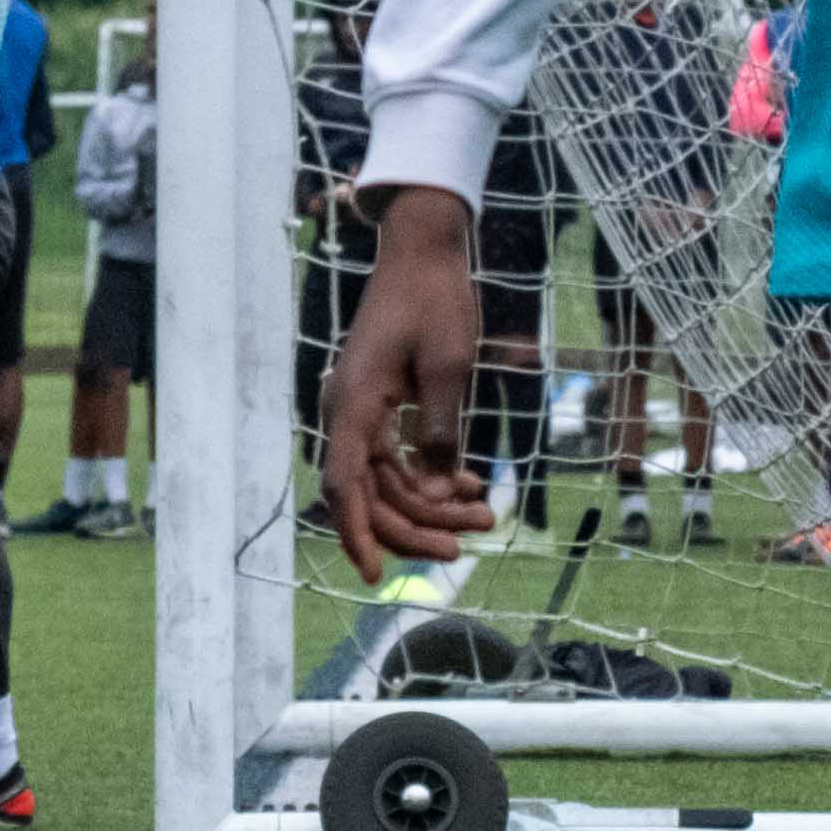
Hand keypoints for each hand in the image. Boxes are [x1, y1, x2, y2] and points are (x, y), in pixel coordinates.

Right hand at [320, 197, 495, 579]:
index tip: (373, 576)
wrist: (424, 255)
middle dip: (416, 528)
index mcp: (354, 404)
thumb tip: (436, 492)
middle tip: (466, 548)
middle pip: (370, 494)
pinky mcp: (378, 410)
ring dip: (432, 507)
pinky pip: (396, 461)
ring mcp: (360, 413)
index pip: (345, 484)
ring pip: (388, 482)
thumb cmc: (435, 300)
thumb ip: (440, 429)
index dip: (357, 534)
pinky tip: (470, 487)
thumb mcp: (449, 365)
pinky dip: (429, 479)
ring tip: (486, 515)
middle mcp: (348, 414)